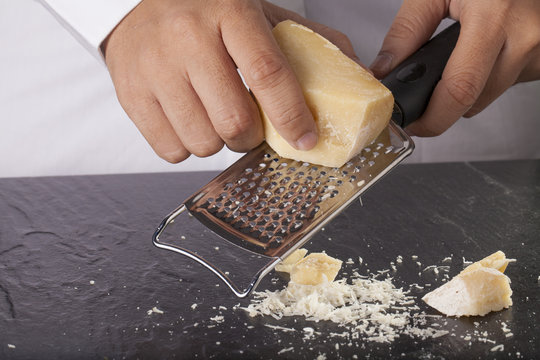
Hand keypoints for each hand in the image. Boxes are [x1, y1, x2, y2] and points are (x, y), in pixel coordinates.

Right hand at [103, 0, 357, 162]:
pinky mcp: (130, 93)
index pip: (268, 74)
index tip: (306, 139)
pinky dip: (188, 147)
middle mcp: (187, 39)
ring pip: (202, 142)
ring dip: (219, 141)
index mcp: (229, 12)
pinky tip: (190, 121)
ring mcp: (154, 68)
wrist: (139, 0)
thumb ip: (308, 42)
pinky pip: (170, 149)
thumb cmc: (206, 10)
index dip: (292, 115)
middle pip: (235, 121)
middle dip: (252, 137)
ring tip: (216, 118)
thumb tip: (356, 74)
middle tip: (252, 126)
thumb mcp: (258, 13)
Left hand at [370, 0, 539, 136]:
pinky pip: (507, 83)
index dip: (432, 117)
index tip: (415, 125)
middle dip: (444, 102)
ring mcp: (539, 52)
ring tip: (462, 54)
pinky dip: (489, 76)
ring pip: (489, 96)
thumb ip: (408, 30)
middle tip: (429, 86)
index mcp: (495, 17)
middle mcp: (525, 38)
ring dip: (469, 86)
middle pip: (473, 101)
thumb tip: (385, 70)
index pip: (459, 89)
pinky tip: (486, 52)